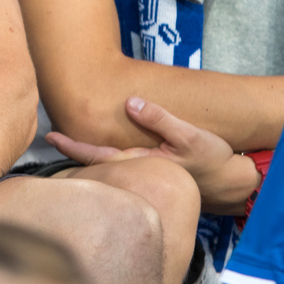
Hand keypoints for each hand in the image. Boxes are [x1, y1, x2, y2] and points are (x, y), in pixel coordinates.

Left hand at [47, 96, 258, 212]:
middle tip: (49, 138)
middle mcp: (138, 172)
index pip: (98, 157)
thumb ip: (158, 118)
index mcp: (141, 163)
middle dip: (73, 153)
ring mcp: (145, 175)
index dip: (73, 147)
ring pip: (109, 167)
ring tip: (66, 142)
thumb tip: (129, 102)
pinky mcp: (154, 173)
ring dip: (87, 156)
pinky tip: (98, 152)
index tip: (51, 137)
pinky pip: (123, 167)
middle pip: (97, 165)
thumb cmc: (211, 157)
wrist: (233, 181)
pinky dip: (105, 159)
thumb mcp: (187, 134)